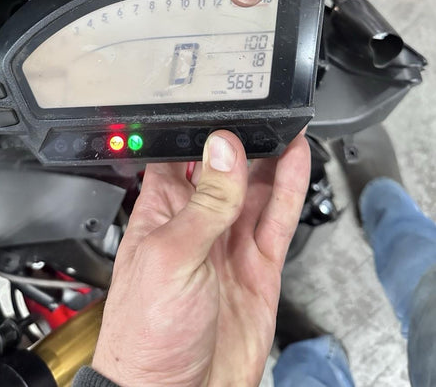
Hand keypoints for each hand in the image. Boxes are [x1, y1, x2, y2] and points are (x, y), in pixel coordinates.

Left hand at [92, 132, 309, 386]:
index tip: (223, 108)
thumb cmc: (145, 333)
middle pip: (225, 168)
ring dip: (271, 158)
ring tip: (286, 127)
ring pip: (255, 189)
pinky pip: (276, 219)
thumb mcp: (170, 257)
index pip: (180, 157)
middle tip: (264, 113)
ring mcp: (229, 244)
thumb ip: (203, 204)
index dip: (201, 133)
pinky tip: (296, 162)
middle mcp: (197, 223)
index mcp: (161, 213)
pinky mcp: (258, 266)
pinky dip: (289, 189)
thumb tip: (221, 152)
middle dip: (243, 141)